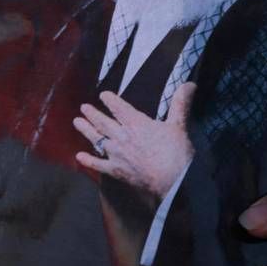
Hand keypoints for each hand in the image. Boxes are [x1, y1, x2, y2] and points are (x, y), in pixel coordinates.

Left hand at [73, 83, 196, 198]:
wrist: (172, 181)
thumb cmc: (176, 152)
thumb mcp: (179, 125)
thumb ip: (181, 103)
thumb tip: (190, 84)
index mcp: (136, 123)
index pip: (119, 107)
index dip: (110, 100)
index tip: (103, 95)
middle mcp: (122, 136)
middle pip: (103, 122)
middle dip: (92, 113)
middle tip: (83, 107)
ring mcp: (116, 154)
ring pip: (97, 139)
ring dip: (86, 130)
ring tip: (77, 122)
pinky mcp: (116, 170)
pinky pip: (98, 164)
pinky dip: (88, 160)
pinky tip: (79, 156)